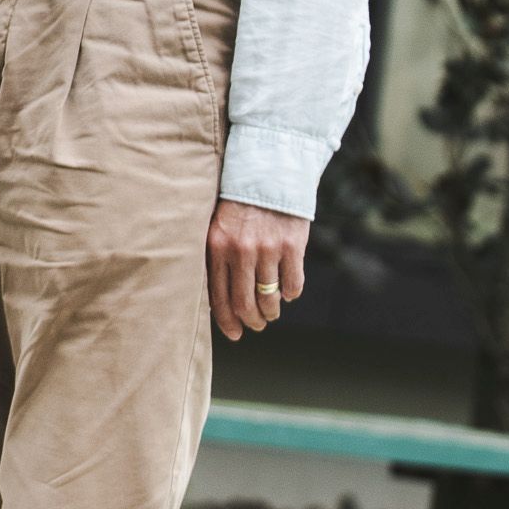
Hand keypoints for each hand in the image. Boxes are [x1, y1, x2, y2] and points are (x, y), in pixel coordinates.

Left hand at [207, 198, 310, 339]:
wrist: (267, 175)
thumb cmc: (237, 205)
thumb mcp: (216, 227)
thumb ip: (215, 258)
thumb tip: (216, 301)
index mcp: (216, 247)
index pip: (219, 296)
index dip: (227, 321)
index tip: (234, 334)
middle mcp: (241, 251)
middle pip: (245, 304)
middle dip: (251, 322)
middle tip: (256, 326)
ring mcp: (268, 249)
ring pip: (270, 298)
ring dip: (271, 312)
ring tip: (271, 312)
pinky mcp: (293, 246)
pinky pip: (293, 285)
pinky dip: (290, 294)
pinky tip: (287, 292)